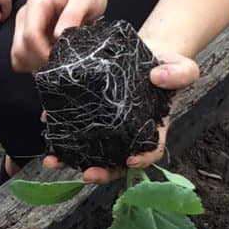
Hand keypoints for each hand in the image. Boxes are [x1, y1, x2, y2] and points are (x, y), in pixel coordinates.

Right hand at [11, 0, 107, 72]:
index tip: (60, 61)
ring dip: (35, 65)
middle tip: (61, 62)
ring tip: (57, 60)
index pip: (31, 34)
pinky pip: (20, 59)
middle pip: (20, 48)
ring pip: (18, 56)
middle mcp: (25, 14)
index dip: (43, 53)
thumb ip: (73, 14)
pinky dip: (33, 65)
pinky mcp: (23, 37)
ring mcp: (22, 26)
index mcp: (37, 3)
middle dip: (40, 61)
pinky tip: (49, 60)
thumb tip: (58, 35)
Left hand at [43, 50, 199, 183]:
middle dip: (99, 171)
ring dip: (69, 158)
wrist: (146, 53)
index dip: (141, 161)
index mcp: (151, 129)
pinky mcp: (89, 110)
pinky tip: (46, 121)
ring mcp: (106, 124)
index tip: (129, 161)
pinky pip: (72, 123)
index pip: (149, 152)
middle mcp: (127, 133)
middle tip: (85, 174)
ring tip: (52, 161)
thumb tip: (157, 77)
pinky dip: (58, 126)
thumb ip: (179, 74)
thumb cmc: (166, 66)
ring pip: (88, 148)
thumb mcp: (182, 67)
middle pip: (113, 160)